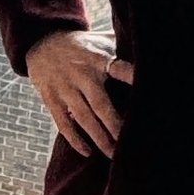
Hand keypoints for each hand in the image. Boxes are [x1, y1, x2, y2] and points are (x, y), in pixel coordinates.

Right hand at [25, 30, 132, 157]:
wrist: (42, 41)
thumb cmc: (83, 46)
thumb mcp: (102, 41)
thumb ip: (123, 48)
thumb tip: (151, 56)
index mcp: (98, 59)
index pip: (118, 67)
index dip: (131, 76)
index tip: (144, 86)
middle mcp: (81, 74)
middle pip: (101, 104)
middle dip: (116, 126)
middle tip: (130, 144)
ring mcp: (64, 87)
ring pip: (84, 118)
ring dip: (99, 138)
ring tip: (113, 154)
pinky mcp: (51, 98)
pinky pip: (63, 123)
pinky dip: (75, 139)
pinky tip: (87, 152)